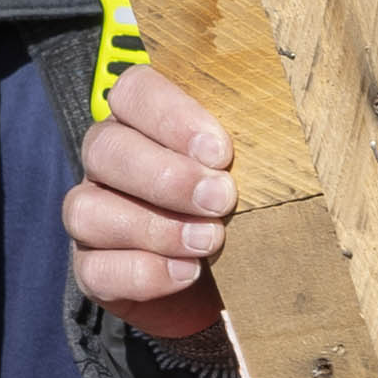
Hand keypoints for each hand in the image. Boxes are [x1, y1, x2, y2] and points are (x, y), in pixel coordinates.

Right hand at [64, 73, 241, 344]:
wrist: (242, 286)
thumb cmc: (249, 215)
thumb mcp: (261, 173)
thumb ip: (260, 146)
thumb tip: (291, 125)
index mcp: (145, 124)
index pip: (133, 91)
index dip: (170, 115)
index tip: (220, 152)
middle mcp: (110, 164)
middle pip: (103, 147)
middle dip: (165, 176)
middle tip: (221, 199)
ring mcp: (92, 217)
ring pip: (85, 209)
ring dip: (153, 227)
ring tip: (209, 242)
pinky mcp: (93, 270)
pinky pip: (94, 268)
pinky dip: (142, 272)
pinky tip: (187, 273)